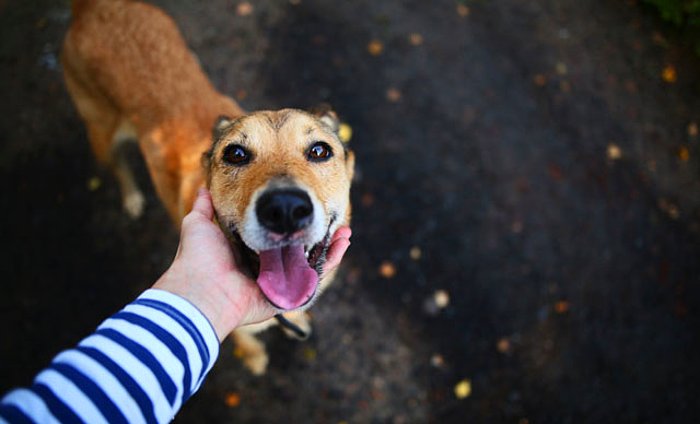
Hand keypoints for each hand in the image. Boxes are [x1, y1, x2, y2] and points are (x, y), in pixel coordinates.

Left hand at [154, 188, 351, 340]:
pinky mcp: (287, 296)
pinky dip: (330, 261)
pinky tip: (341, 243)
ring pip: (311, 263)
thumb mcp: (199, 224)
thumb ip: (204, 207)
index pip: (276, 235)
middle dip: (316, 234)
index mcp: (247, 251)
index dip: (292, 222)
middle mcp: (265, 268)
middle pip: (298, 249)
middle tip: (329, 216)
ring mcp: (278, 283)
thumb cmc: (199, 257)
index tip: (305, 203)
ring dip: (330, 246)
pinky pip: (314, 279)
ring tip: (344, 229)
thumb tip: (204, 189)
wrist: (201, 289)